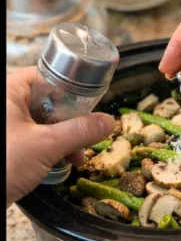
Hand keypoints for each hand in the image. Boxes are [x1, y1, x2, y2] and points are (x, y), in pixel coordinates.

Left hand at [6, 67, 114, 207]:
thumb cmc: (5, 163)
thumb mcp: (47, 145)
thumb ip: (80, 131)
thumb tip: (109, 122)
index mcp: (9, 91)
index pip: (45, 77)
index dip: (69, 90)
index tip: (87, 108)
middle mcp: (5, 105)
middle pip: (46, 102)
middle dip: (69, 123)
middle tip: (84, 140)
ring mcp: (6, 127)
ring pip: (41, 123)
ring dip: (62, 140)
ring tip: (74, 159)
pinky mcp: (6, 146)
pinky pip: (32, 139)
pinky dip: (47, 149)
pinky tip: (59, 164)